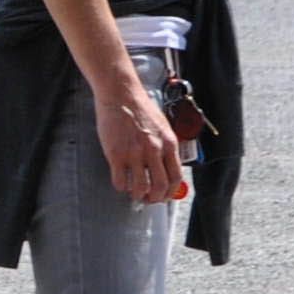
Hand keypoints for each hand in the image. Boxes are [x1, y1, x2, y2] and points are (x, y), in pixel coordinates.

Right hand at [95, 72, 188, 201]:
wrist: (121, 95)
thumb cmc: (140, 109)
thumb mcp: (162, 127)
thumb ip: (165, 147)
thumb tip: (166, 168)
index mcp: (169, 143)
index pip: (176, 177)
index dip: (171, 192)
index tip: (164, 196)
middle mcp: (154, 150)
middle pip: (161, 186)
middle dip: (155, 198)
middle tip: (149, 199)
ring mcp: (135, 153)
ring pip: (140, 188)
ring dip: (137, 195)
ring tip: (134, 193)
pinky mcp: (116, 155)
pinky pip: (120, 181)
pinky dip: (121, 187)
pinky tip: (121, 182)